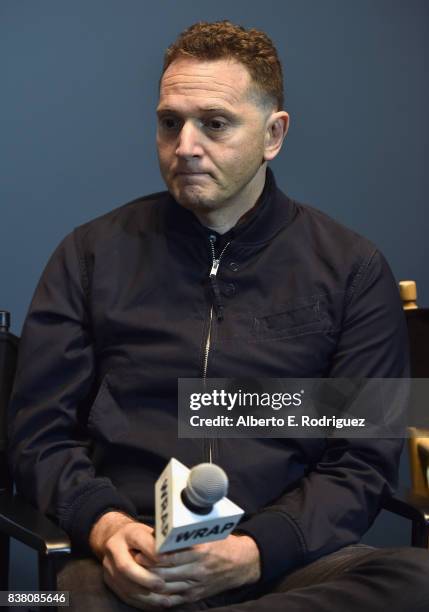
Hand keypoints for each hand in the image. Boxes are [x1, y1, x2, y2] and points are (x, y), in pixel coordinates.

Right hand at [89, 512, 170, 609]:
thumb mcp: (151, 531)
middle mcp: (114, 549)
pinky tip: (157, 605)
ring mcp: (109, 567)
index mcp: (128, 533)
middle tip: (163, 584)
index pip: (139, 540)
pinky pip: (126, 596)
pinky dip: (143, 603)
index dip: (154, 552)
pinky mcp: (110, 582)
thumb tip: (182, 549)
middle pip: (126, 566)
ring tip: (165, 600)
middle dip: (146, 578)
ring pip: (125, 585)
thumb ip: (162, 540)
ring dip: (146, 596)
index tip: (170, 560)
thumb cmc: (141, 536)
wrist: (117, 539)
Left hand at [136, 534, 260, 606]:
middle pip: (166, 573)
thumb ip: (188, 533)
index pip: (171, 557)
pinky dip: (159, 596)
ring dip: (150, 582)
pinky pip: (173, 600)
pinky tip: (149, 590)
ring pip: (167, 587)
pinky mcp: (196, 596)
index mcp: (201, 552)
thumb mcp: (207, 533)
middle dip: (148, 569)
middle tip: (135, 562)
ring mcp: (197, 585)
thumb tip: (165, 528)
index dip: (153, 556)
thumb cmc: (222, 543)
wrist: (241, 564)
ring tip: (138, 574)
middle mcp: (198, 570)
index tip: (141, 551)